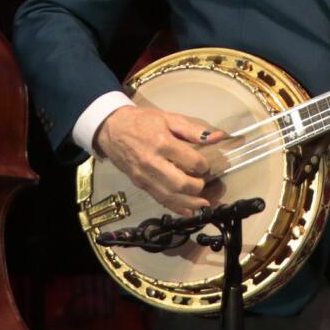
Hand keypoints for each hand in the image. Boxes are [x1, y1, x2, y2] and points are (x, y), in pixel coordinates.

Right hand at [94, 106, 224, 215]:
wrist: (111, 128)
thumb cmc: (141, 121)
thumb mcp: (167, 118)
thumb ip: (193, 129)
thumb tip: (217, 137)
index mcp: (162, 142)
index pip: (190, 160)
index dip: (203, 165)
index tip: (205, 165)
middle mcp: (153, 162)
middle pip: (180, 183)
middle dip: (197, 187)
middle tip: (205, 183)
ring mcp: (145, 176)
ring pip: (170, 196)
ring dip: (190, 203)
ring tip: (204, 204)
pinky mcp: (140, 184)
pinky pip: (159, 199)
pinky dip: (175, 207)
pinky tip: (188, 211)